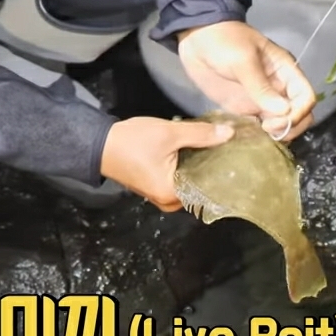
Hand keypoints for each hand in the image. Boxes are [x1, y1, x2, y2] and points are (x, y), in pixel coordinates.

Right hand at [100, 117, 234, 210]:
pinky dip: (187, 166)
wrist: (98, 143)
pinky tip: (196, 150)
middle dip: (212, 166)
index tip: (238, 155)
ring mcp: (159, 195)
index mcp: (173, 195)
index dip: (224, 170)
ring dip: (199, 164)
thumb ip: (200, 134)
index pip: (209, 187)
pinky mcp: (154, 186)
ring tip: (216, 146)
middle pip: (200, 185)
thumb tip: (230, 134)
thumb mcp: (169, 133)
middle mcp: (168, 201)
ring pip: (189, 181)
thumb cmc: (133, 142)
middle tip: (229, 147)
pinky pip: (178, 178)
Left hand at [176, 21, 316, 141]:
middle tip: (266, 130)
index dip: (298, 113)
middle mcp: (278, 89)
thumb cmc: (224, 42)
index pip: (306, 98)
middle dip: (290, 127)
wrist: (196, 38)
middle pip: (299, 115)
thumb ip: (261, 86)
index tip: (276, 121)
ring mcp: (261, 100)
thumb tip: (284, 111)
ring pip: (281, 124)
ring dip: (276, 134)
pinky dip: (258, 135)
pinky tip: (246, 138)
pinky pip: (259, 126)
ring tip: (258, 136)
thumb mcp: (243, 60)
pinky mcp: (244, 108)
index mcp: (286, 72)